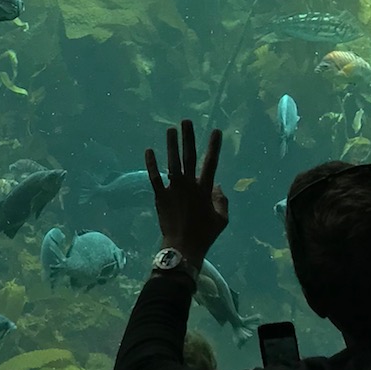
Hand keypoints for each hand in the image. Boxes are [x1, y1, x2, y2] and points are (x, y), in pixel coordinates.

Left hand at [144, 120, 228, 266]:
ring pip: (172, 163)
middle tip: (186, 121)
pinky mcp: (160, 196)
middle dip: (188, 138)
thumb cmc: (204, 235)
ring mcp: (173, 190)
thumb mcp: (221, 220)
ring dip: (171, 145)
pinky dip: (151, 164)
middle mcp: (189, 185)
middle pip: (189, 157)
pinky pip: (155, 178)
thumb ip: (221, 201)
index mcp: (204, 190)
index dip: (213, 146)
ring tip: (170, 129)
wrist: (183, 248)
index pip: (211, 163)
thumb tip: (217, 185)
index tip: (215, 131)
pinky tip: (148, 151)